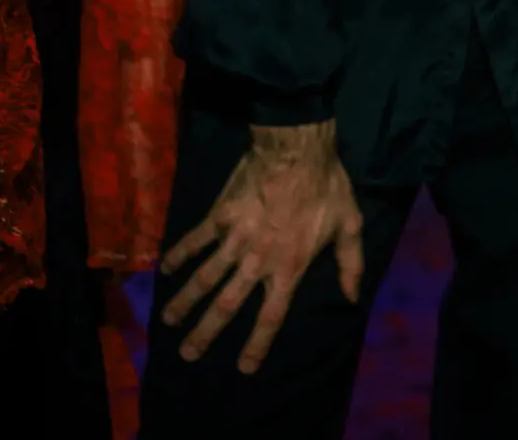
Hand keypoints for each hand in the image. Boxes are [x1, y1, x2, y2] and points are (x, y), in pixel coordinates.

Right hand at [159, 121, 362, 373]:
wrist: (296, 149)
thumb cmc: (327, 186)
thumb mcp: (350, 225)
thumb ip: (351, 264)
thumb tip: (352, 298)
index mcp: (289, 267)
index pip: (271, 317)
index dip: (257, 344)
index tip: (242, 368)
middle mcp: (257, 260)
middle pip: (227, 305)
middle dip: (206, 332)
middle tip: (188, 354)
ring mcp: (235, 239)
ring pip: (205, 278)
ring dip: (186, 301)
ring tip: (169, 322)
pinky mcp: (220, 216)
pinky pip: (195, 240)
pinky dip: (179, 255)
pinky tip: (165, 270)